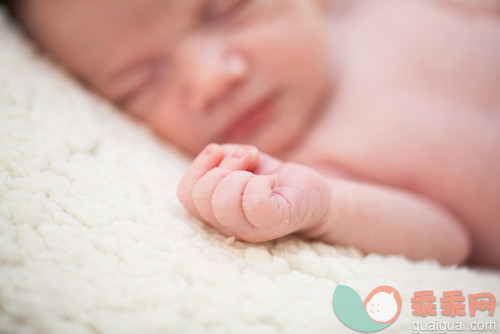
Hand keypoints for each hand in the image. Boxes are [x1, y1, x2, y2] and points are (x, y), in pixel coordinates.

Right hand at [177, 143, 330, 241]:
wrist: (312, 194)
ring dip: (240, 173)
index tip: (219, 151)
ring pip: (223, 201)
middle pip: (201, 196)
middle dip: (223, 167)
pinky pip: (254, 203)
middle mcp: (228, 226)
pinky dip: (261, 182)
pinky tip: (271, 182)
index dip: (198, 167)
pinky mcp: (273, 224)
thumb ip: (220, 158)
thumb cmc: (272, 178)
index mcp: (215, 212)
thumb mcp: (240, 162)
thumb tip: (216, 153)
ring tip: (258, 171)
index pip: (185, 194)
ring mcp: (250, 229)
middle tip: (247, 160)